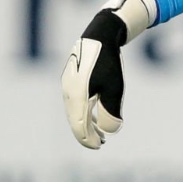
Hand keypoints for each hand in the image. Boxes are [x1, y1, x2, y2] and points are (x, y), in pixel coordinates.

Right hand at [62, 0, 154, 148]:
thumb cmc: (109, 62)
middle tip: (102, 143)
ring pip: (74, 112)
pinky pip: (74, 102)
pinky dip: (83, 111)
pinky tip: (93, 113)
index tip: (100, 146)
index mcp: (76, 96)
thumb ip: (111, 112)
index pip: (79, 127)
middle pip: (75, 121)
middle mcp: (68, 93)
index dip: (89, 140)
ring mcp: (67, 85)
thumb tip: (110, 130)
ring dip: (85, 123)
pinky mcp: (70, 79)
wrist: (100, 35)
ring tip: (99, 131)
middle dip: (87, 134)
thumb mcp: (115, 89)